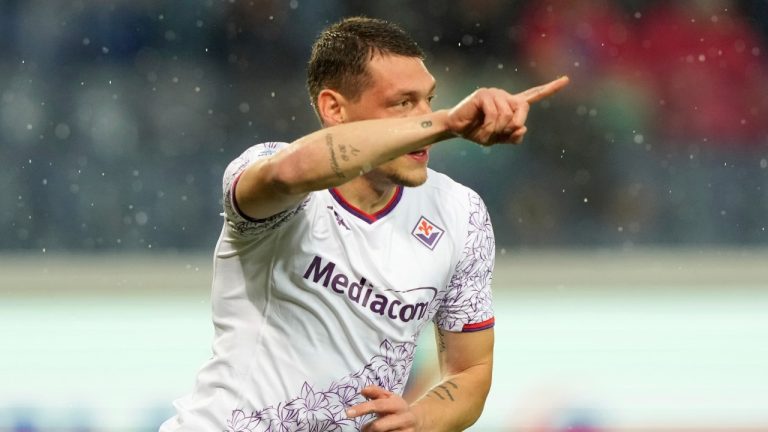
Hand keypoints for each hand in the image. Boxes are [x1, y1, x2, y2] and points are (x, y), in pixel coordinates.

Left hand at [347, 386, 419, 431]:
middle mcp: (404, 418)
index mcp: (398, 404)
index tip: (348, 413)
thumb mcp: (389, 397)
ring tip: (372, 431)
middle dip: (368, 428)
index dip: (362, 409)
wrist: (418, 420)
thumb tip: (362, 390)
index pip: (378, 405)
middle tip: (363, 429)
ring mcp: (406, 431)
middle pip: (379, 426)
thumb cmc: (397, 407)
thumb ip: (376, 392)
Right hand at [446, 76, 569, 145]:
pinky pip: (495, 114)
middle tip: (497, 134)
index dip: (550, 89)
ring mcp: (494, 93)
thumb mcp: (497, 138)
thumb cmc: (476, 131)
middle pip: (522, 110)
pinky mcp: (483, 94)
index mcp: (511, 104)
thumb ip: (513, 136)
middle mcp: (505, 96)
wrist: (456, 129)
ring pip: (507, 115)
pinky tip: (481, 129)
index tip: (566, 80)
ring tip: (486, 132)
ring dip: (497, 130)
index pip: (533, 95)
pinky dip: (488, 127)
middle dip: (512, 127)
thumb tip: (523, 127)